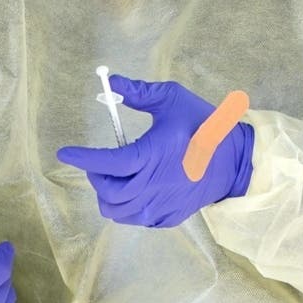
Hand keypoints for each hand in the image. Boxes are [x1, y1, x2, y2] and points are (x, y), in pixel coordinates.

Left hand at [57, 76, 253, 227]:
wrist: (237, 159)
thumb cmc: (203, 125)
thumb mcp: (172, 99)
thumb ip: (139, 92)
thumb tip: (112, 83)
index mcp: (154, 154)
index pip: (108, 162)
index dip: (83, 158)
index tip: (65, 153)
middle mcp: (155, 184)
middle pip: (109, 191)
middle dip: (95, 176)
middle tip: (98, 163)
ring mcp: (163, 204)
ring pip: (118, 211)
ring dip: (107, 194)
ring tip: (113, 176)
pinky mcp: (170, 217)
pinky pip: (136, 219)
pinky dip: (126, 207)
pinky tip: (134, 189)